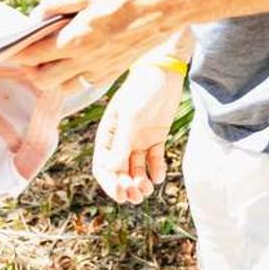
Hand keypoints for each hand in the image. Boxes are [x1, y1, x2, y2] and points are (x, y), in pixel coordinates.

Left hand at [19, 0, 188, 88]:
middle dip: (30, 69)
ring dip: (51, 77)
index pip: (30, 55)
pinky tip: (77, 61)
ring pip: (61, 88)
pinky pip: (83, 84)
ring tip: (51, 59)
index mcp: (73, 40)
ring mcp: (99, 70)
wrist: (167, 9)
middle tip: (30, 52)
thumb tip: (36, 15)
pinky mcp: (113, 73)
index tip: (9, 46)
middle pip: (41, 80)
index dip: (15, 52)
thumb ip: (57, 3)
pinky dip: (73, 78)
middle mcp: (83, 61)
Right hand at [91, 64, 183, 204]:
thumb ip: (123, 143)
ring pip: (136, 168)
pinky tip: (159, 176)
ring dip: (140, 181)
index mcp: (108, 135)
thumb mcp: (132, 115)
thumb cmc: (143, 89)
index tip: (121, 195)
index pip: (103, 166)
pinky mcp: (156, 137)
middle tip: (137, 197)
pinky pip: (154, 159)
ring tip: (148, 189)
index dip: (110, 184)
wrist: (165, 72)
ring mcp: (139, 140)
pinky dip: (156, 170)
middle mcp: (121, 140)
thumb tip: (112, 170)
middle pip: (120, 171)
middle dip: (126, 186)